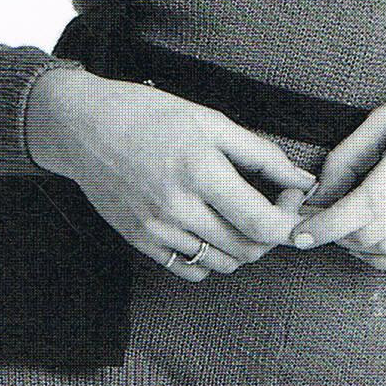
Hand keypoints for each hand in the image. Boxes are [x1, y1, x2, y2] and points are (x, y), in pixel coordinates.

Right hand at [24, 63, 316, 274]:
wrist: (81, 127)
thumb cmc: (148, 115)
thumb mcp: (209, 120)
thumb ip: (261, 154)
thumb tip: (303, 181)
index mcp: (200, 170)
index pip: (262, 223)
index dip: (288, 220)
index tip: (292, 199)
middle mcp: (178, 207)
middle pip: (247, 250)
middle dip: (271, 234)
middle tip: (271, 207)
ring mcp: (157, 229)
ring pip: (222, 263)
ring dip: (242, 247)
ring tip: (239, 217)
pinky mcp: (140, 242)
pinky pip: (191, 269)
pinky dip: (211, 258)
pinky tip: (209, 229)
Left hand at [286, 54, 385, 268]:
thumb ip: (351, 153)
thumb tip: (319, 193)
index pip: (367, 205)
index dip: (328, 225)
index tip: (300, 234)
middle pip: (374, 234)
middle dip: (336, 235)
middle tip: (319, 222)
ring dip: (358, 247)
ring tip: (344, 228)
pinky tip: (372, 243)